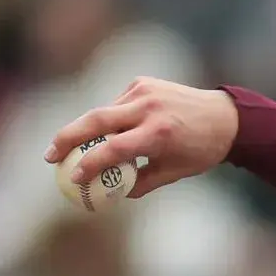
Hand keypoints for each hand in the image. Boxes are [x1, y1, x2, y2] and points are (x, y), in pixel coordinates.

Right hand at [43, 77, 240, 197]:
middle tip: (49, 156)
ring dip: (88, 130)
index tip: (73, 178)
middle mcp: (149, 108)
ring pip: (104, 112)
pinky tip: (114, 131)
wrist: (225, 117)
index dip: (89, 164)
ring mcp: (144, 91)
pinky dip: (110, 119)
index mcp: (159, 134)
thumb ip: (141, 183)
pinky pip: (117, 104)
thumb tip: (111, 193)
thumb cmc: (200, 151)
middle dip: (67, 138)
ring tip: (74, 149)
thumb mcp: (174, 173)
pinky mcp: (142, 82)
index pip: (114, 149)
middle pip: (96, 120)